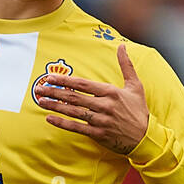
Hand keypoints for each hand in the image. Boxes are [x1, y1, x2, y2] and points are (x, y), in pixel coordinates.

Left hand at [35, 44, 149, 155]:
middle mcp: (104, 106)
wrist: (145, 138)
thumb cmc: (139, 111)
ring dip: (55, 106)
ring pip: (73, 112)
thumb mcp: (135, 85)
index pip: (83, 84)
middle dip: (54, 92)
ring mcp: (100, 121)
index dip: (65, 80)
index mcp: (111, 92)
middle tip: (38, 89)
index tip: (50, 77)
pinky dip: (62, 123)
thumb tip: (122, 46)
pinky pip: (77, 128)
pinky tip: (50, 119)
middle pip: (74, 97)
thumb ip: (126, 65)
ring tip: (40, 102)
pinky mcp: (98, 134)